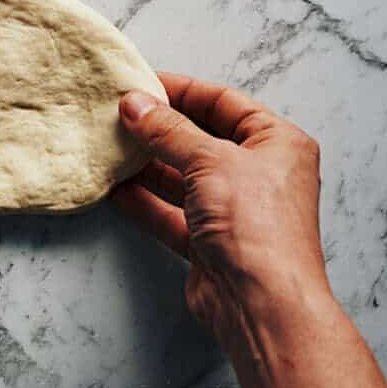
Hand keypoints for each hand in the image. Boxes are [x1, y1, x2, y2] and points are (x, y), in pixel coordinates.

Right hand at [110, 73, 329, 344]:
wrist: (261, 303)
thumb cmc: (255, 224)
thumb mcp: (210, 161)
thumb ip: (168, 131)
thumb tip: (134, 104)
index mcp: (278, 144)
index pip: (224, 103)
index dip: (182, 90)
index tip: (141, 84)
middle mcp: (259, 175)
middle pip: (200, 139)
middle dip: (159, 130)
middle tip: (118, 115)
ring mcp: (233, 210)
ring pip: (182, 177)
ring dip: (146, 165)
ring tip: (109, 148)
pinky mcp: (209, 242)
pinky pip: (170, 212)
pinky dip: (143, 201)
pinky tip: (115, 188)